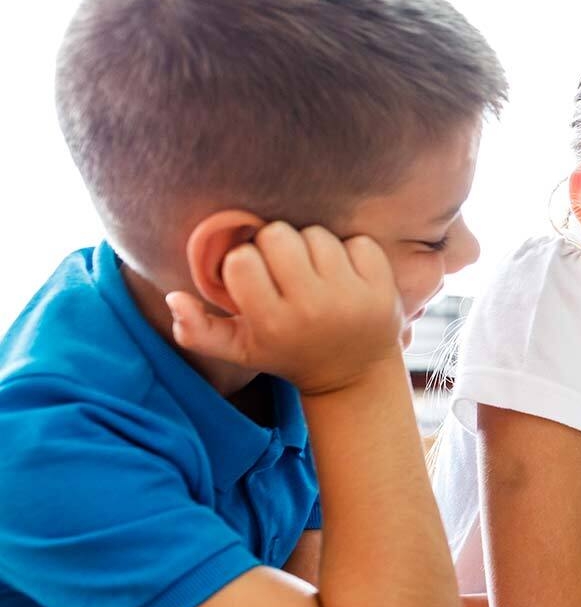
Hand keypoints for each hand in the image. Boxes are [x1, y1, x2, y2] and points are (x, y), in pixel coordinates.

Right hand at [166, 222, 403, 394]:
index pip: (242, 260)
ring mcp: (351, 297)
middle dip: (275, 246)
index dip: (243, 261)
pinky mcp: (382, 286)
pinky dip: (351, 251)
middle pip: (278, 235)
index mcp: (272, 323)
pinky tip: (345, 275)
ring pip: (317, 234)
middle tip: (284, 269)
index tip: (254, 278)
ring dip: (312, 247)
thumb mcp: (241, 351)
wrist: (354, 372)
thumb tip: (172, 298)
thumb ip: (197, 331)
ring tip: (314, 273)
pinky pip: (357, 240)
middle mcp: (312, 308)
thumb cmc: (288, 353)